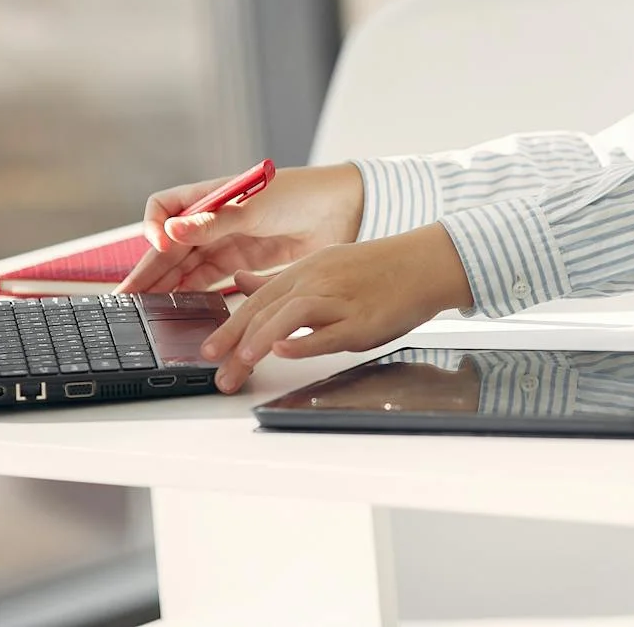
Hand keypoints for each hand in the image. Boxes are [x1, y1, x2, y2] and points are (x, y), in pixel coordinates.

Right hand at [116, 163, 363, 294]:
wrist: (346, 210)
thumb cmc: (303, 195)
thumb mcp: (255, 209)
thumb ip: (213, 224)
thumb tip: (171, 231)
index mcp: (213, 195)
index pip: (165, 208)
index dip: (154, 227)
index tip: (157, 247)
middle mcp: (215, 218)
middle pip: (171, 245)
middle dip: (148, 270)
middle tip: (126, 298)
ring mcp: (229, 240)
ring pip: (187, 265)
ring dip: (166, 285)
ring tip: (144, 310)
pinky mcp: (246, 262)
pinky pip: (210, 279)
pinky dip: (193, 292)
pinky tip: (179, 307)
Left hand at [199, 224, 475, 393]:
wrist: (425, 262)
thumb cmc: (377, 269)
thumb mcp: (323, 266)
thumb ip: (280, 278)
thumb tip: (241, 282)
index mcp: (306, 269)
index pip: (258, 299)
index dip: (229, 325)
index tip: (208, 350)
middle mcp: (319, 280)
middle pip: (268, 310)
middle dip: (236, 340)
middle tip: (217, 370)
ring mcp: (341, 299)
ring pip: (293, 314)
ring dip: (263, 337)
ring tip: (242, 361)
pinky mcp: (364, 319)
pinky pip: (331, 331)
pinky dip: (306, 341)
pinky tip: (286, 351)